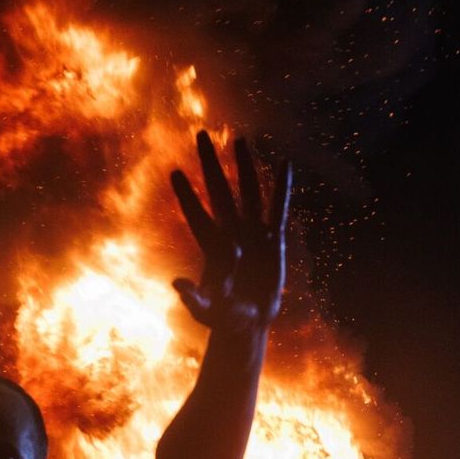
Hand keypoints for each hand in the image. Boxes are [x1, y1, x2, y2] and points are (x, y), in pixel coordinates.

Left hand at [170, 131, 289, 335]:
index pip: (196, 214)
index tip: (174, 172)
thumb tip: (177, 285)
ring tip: (240, 139)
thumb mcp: (205, 311)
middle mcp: (230, 232)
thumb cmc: (221, 319)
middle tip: (200, 135)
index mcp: (211, 247)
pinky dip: (282, 187)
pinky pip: (278, 208)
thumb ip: (192, 299)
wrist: (247, 323)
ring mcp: (252, 232)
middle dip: (210, 164)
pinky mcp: (274, 240)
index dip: (187, 195)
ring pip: (249, 191)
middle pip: (220, 190)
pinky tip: (285, 163)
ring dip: (245, 166)